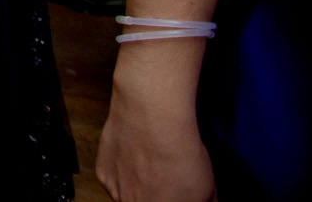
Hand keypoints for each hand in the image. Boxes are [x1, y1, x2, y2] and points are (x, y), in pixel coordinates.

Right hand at [98, 84, 216, 200]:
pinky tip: (139, 160)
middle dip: (161, 197)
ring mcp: (117, 193)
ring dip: (142, 191)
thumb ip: (205, 201)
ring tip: (156, 170)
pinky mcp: (103, 174)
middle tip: (171, 186)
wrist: (151, 117)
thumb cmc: (178, 151)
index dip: (175, 198)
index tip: (179, 195)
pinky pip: (115, 182)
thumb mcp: (208, 188)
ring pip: (131, 198)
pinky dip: (125, 175)